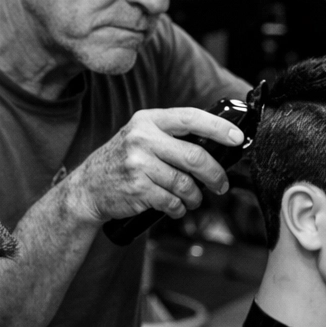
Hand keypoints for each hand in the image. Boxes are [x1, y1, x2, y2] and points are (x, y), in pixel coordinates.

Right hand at [63, 107, 243, 223]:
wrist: (87, 188)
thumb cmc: (120, 162)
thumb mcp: (139, 137)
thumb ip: (171, 136)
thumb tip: (217, 144)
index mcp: (147, 121)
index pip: (191, 118)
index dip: (219, 128)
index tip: (238, 138)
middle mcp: (141, 139)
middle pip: (195, 156)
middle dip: (215, 174)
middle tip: (221, 184)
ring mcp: (137, 164)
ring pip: (185, 183)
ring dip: (195, 197)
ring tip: (192, 199)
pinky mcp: (137, 188)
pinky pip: (172, 201)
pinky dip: (179, 208)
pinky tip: (174, 207)